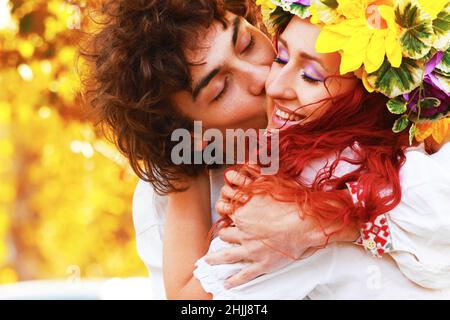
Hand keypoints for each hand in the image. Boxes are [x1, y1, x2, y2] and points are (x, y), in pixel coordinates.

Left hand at [209, 169, 358, 287]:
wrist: (307, 222)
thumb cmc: (292, 203)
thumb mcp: (268, 185)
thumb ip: (251, 181)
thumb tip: (239, 173)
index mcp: (243, 213)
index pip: (226, 212)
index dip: (225, 211)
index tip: (225, 212)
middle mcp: (243, 232)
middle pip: (225, 233)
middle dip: (225, 233)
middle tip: (223, 235)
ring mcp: (251, 249)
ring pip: (227, 255)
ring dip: (216, 259)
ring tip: (209, 261)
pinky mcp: (261, 264)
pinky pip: (244, 275)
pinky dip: (234, 280)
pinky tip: (227, 283)